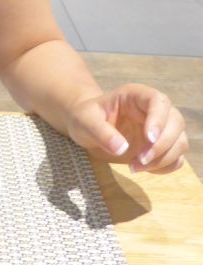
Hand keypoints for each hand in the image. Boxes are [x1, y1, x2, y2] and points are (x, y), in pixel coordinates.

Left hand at [67, 85, 187, 173]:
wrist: (87, 127)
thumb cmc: (85, 118)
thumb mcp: (85, 121)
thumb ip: (101, 132)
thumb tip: (122, 148)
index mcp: (136, 96)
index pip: (158, 101)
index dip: (159, 119)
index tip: (148, 138)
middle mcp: (153, 110)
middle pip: (176, 122)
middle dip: (162, 145)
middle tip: (139, 159)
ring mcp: (160, 129)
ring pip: (180, 141)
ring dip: (164, 158)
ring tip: (135, 166)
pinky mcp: (160, 147)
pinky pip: (176, 157)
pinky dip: (165, 166)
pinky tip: (143, 168)